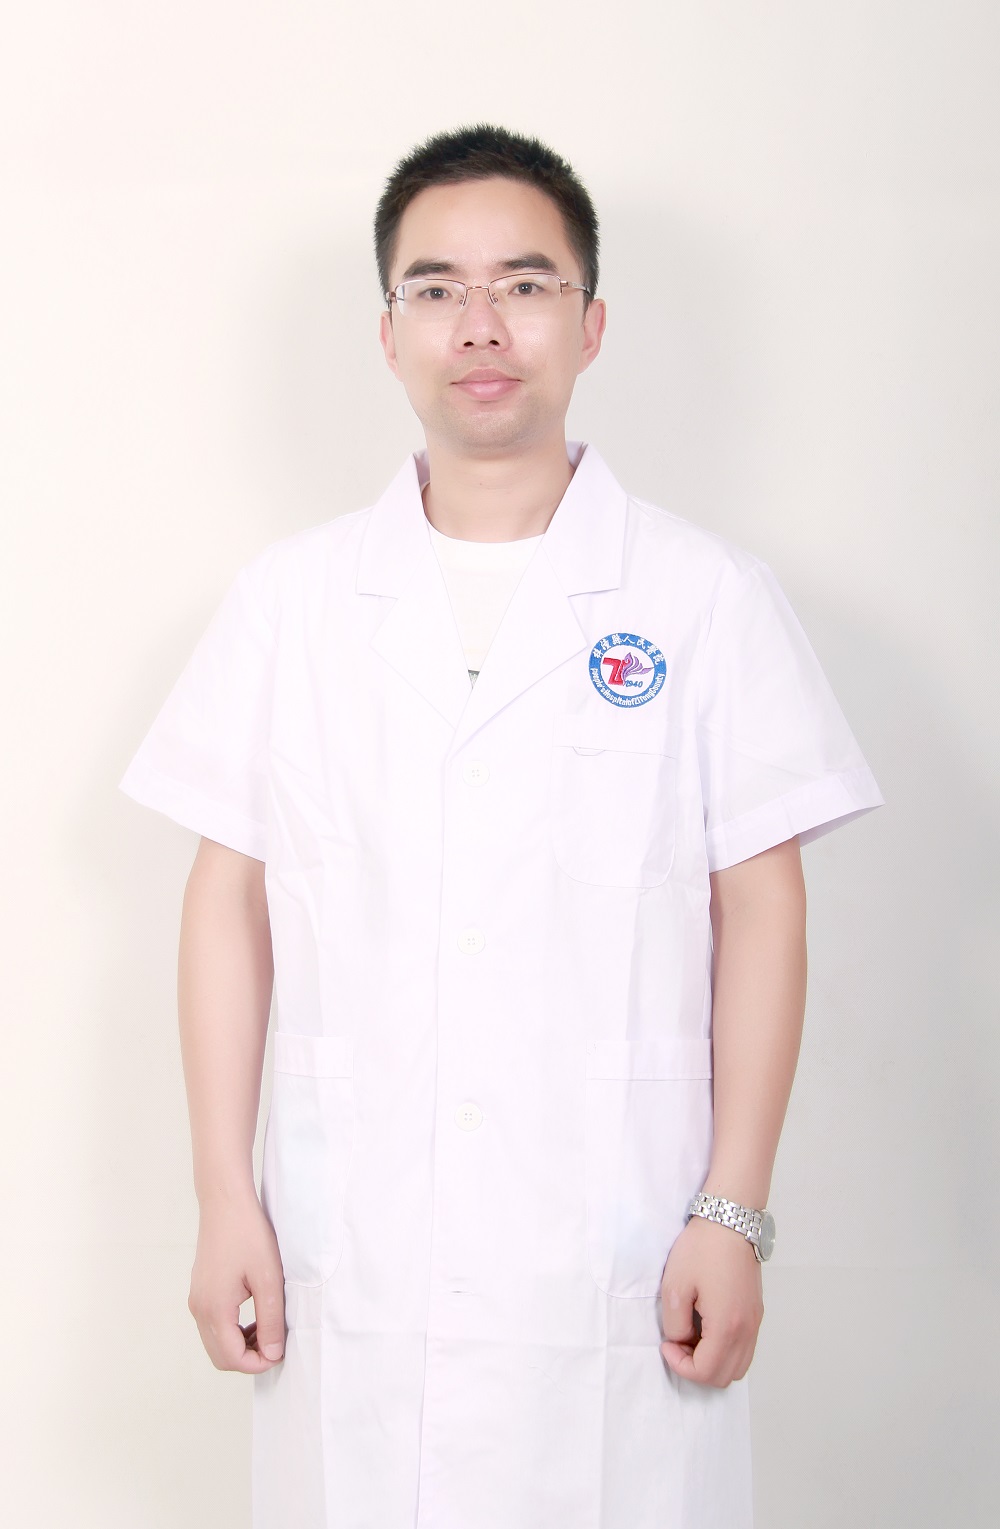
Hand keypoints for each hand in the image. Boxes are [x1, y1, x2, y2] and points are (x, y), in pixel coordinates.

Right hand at [188, 1193, 285, 1373]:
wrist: (225, 1203)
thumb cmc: (248, 1234)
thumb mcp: (268, 1278)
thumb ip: (270, 1319)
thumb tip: (273, 1353)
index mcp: (214, 1309)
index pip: (232, 1358)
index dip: (258, 1363)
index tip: (281, 1352)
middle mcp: (199, 1309)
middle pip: (221, 1357)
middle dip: (249, 1358)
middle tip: (275, 1343)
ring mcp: (196, 1301)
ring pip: (215, 1343)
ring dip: (241, 1345)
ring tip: (267, 1329)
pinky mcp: (199, 1292)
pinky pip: (213, 1326)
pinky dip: (232, 1331)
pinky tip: (254, 1316)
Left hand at [659, 1214, 763, 1386]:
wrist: (730, 1220)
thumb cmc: (702, 1249)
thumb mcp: (675, 1286)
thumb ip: (675, 1324)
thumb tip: (681, 1340)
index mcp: (727, 1326)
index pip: (706, 1372)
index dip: (680, 1365)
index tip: (666, 1343)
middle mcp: (747, 1330)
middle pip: (724, 1376)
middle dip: (696, 1368)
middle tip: (678, 1342)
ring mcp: (755, 1322)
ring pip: (738, 1366)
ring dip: (713, 1362)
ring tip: (692, 1336)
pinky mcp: (756, 1312)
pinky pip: (744, 1348)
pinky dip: (725, 1350)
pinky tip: (707, 1327)